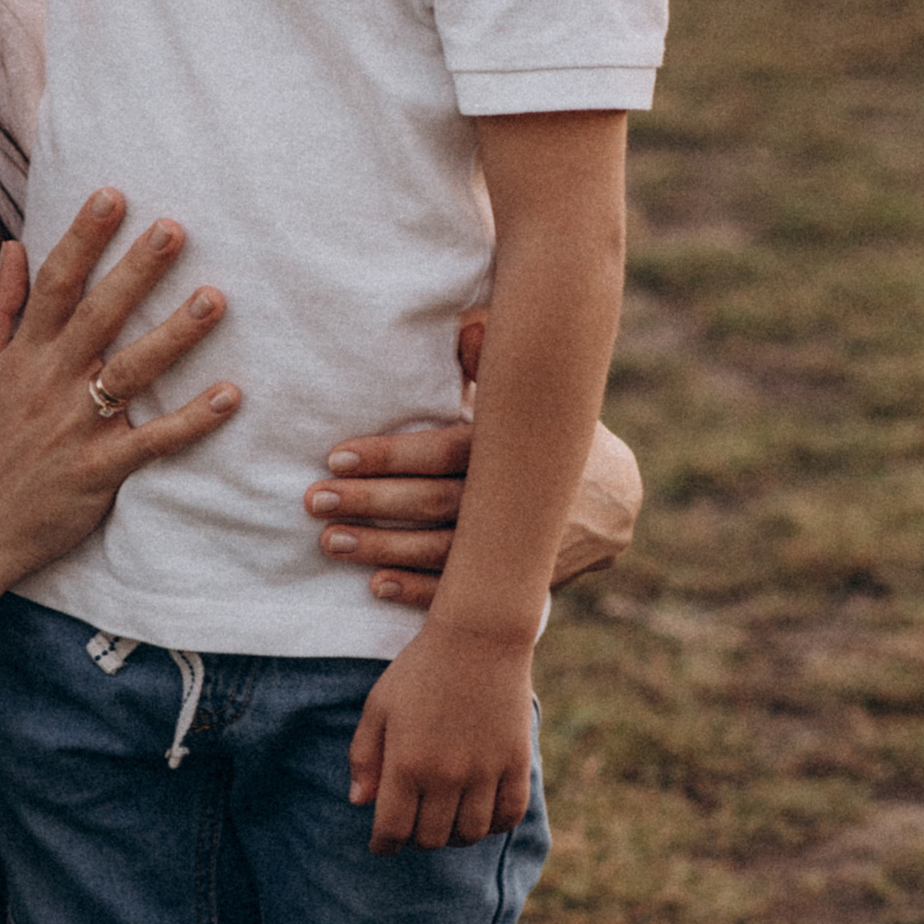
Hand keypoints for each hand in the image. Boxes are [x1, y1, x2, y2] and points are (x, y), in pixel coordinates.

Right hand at [0, 191, 237, 585]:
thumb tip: (14, 246)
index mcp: (22, 356)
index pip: (54, 284)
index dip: (83, 238)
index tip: (112, 195)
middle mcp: (51, 384)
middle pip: (99, 316)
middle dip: (137, 270)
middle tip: (176, 228)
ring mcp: (77, 427)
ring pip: (133, 372)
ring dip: (175, 335)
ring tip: (215, 298)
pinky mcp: (99, 470)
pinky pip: (153, 442)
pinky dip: (191, 420)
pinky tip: (229, 395)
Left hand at [306, 319, 641, 609]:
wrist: (609, 500)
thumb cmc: (544, 434)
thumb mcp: (528, 398)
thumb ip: (492, 368)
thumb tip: (468, 330)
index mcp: (513, 446)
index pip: (444, 451)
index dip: (391, 455)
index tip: (335, 457)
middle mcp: (518, 498)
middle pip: (437, 502)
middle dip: (373, 502)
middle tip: (314, 499)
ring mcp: (520, 547)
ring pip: (445, 552)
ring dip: (385, 549)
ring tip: (331, 540)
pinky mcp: (519, 583)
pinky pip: (465, 593)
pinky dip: (420, 591)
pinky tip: (376, 586)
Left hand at [347, 622, 534, 853]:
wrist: (478, 637)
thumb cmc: (420, 669)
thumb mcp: (379, 706)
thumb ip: (365, 756)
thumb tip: (360, 802)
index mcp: (406, 763)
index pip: (393, 830)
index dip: (384, 845)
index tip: (382, 845)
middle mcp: (446, 774)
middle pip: (431, 838)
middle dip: (416, 839)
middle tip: (413, 826)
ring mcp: (485, 770)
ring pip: (470, 833)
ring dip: (455, 836)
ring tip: (446, 823)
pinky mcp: (515, 762)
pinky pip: (509, 814)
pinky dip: (495, 824)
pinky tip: (482, 814)